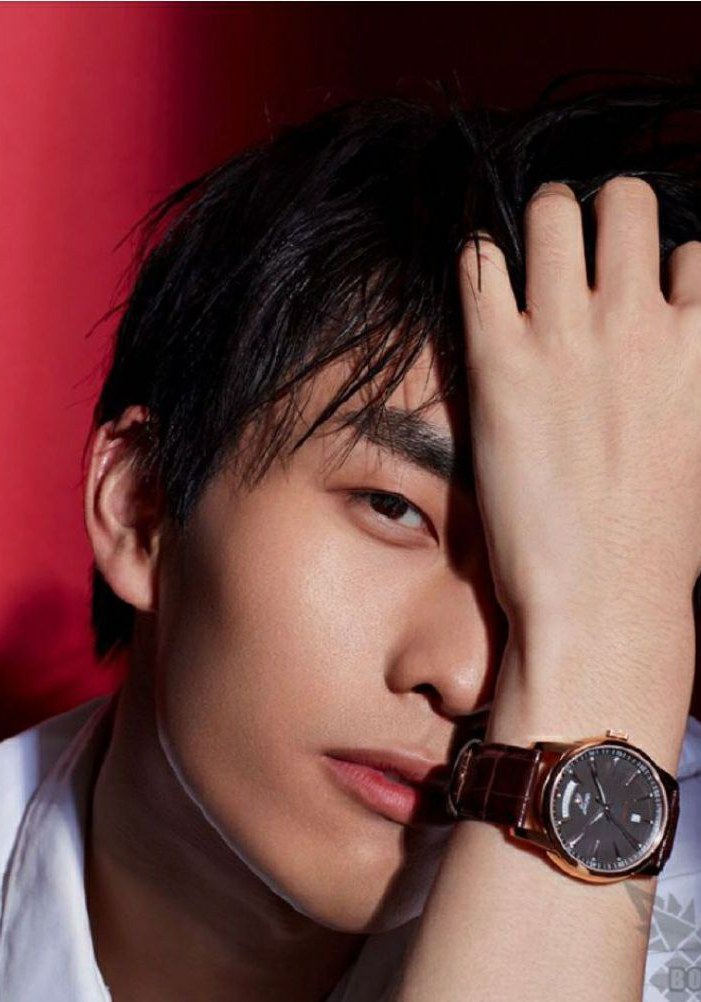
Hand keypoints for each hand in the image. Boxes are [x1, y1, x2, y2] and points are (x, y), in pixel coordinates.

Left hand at [459, 178, 700, 624]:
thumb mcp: (698, 435)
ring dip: (543, 223)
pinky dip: (481, 257)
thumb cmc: (655, 537)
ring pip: (554, 209)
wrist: (602, 597)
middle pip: (626, 201)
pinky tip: (483, 283)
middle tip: (579, 255)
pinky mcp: (499, 360)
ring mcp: (568, 334)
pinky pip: (481, 259)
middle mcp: (640, 319)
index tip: (635, 294)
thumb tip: (667, 342)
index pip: (690, 252)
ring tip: (529, 260)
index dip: (660, 270)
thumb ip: (684, 373)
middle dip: (604, 215)